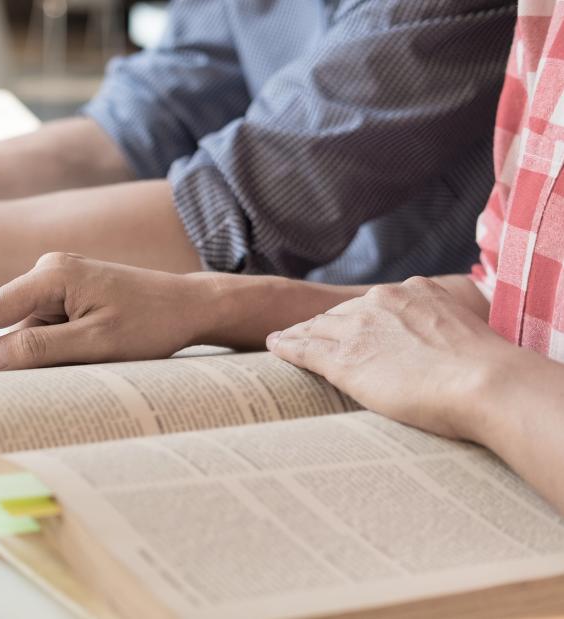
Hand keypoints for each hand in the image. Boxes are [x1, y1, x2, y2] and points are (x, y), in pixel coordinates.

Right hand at [0, 253, 206, 375]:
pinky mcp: (69, 295)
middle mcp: (49, 269)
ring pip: (24, 328)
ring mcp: (59, 281)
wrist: (191, 306)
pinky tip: (72, 362)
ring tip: (70, 369)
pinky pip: (42, 327)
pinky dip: (44, 351)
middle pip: (3, 318)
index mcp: (53, 274)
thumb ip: (39, 349)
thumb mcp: (95, 344)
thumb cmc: (152, 322)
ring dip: (29, 357)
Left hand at [266, 276, 515, 441]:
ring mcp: (358, 329)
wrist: (483, 382)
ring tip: (282, 340)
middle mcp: (380, 302)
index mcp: (413, 291)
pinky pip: (305, 349)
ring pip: (317, 328)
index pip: (371, 304)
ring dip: (299, 333)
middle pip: (339, 313)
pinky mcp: (343, 358)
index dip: (354, 316)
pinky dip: (286, 347)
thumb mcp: (463, 331)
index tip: (346, 324)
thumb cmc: (487, 369)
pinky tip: (274, 347)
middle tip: (305, 333)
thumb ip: (440, 329)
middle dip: (323, 324)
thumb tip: (438, 346)